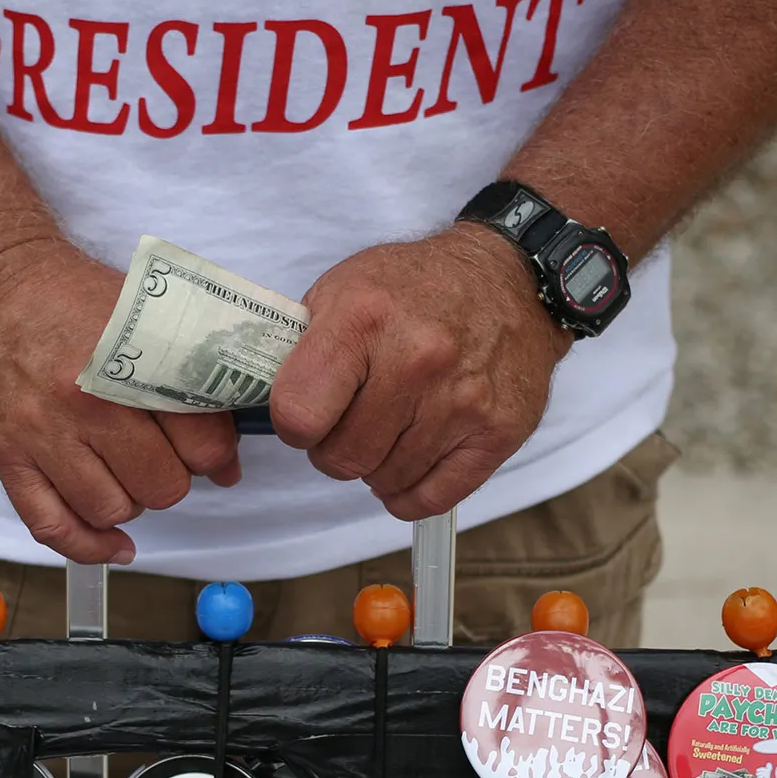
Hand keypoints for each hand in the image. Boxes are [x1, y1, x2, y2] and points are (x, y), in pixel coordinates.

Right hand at [0, 239, 239, 564]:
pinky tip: (116, 543)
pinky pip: (51, 526)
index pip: (202, 443)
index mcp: (132, 361)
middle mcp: (84, 401)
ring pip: (111, 509)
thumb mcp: (148, 317)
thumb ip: (196, 379)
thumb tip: (227, 465)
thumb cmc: (77, 302)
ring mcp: (40, 432)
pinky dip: (90, 545)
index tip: (210, 449)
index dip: (216, 453)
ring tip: (127, 471)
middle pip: (161, 485)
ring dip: (131, 500)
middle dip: (173, 475)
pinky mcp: (6, 455)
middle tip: (162, 452)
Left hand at [270, 225, 570, 520]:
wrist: (510, 278)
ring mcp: (463, 401)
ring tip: (388, 428)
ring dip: (375, 465)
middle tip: (350, 421)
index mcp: (365, 320)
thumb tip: (267, 403)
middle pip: (342, 458)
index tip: (307, 412)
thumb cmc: (417, 286)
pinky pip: (431, 499)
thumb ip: (302, 346)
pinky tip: (409, 461)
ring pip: (384, 481)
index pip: (298, 415)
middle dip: (334, 448)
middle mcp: (417, 361)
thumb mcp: (343, 288)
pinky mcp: (498, 432)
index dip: (293, 423)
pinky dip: (410, 492)